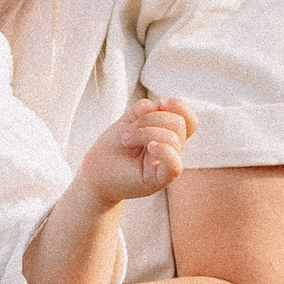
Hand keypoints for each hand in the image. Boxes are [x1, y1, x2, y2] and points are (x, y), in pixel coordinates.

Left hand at [77, 95, 197, 204]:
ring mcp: (167, 165)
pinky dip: (164, 151)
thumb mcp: (129, 120)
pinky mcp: (160, 180)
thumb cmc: (113, 147)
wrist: (95, 170)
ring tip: (126, 140)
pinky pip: (175, 165)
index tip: (160, 102)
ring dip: (143, 132)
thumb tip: (158, 106)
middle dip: (150, 119)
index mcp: (167, 134)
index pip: (189, 119)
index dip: (180, 106)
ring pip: (173, 138)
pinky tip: (149, 148)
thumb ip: (145, 110)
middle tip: (128, 130)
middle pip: (179, 123)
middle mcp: (171, 150)